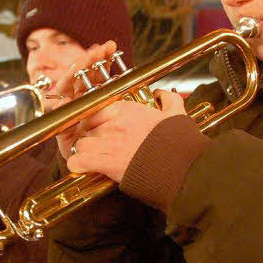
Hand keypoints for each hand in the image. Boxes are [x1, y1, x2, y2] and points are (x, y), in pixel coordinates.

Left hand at [61, 89, 185, 182]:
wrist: (184, 166)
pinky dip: (79, 166)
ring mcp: (110, 144)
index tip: (100, 128)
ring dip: (84, 151)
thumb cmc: (180, 142)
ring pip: (82, 144)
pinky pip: (80, 161)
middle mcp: (115, 124)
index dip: (96, 121)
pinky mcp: (109, 164)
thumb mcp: (177, 113)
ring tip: (91, 158)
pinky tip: (82, 168)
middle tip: (98, 146)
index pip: (96, 109)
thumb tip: (161, 94)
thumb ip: (168, 99)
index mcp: (127, 109)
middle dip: (91, 136)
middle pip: (87, 128)